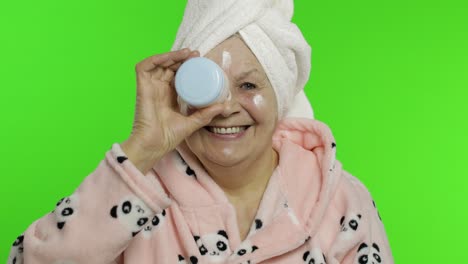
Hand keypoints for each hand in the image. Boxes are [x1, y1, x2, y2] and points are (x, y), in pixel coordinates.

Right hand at [121, 48, 223, 171]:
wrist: (154, 145)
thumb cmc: (168, 137)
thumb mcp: (193, 122)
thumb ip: (206, 114)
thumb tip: (224, 107)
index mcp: (168, 95)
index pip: (177, 74)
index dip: (187, 65)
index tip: (200, 60)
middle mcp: (158, 88)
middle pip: (169, 66)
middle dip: (181, 57)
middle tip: (196, 54)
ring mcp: (149, 87)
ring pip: (158, 63)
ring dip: (171, 55)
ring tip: (187, 53)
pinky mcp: (142, 87)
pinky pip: (145, 67)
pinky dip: (156, 58)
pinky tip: (170, 57)